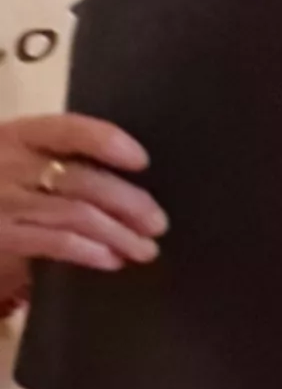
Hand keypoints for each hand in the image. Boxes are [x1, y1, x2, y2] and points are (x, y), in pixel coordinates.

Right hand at [0, 111, 164, 272]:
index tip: (141, 161)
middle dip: (128, 203)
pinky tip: (112, 259)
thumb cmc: (1, 185)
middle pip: (82, 179)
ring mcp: (2, 201)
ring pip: (76, 214)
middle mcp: (7, 163)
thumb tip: (132, 183)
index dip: (107, 142)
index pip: (68, 129)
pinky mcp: (0, 236)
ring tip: (145, 249)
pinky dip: (90, 251)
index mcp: (18, 135)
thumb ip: (61, 161)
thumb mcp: (20, 161)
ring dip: (119, 234)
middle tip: (158, 223)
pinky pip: (55, 242)